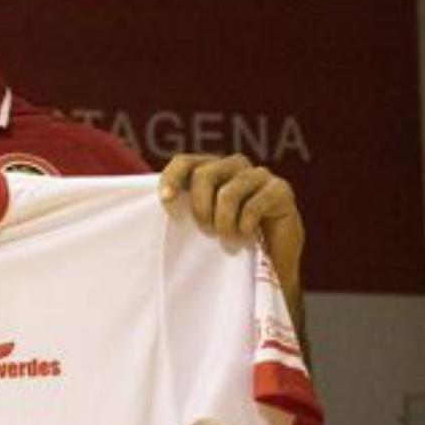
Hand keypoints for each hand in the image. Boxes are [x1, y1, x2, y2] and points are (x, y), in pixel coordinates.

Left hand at [159, 154, 305, 329]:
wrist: (272, 262)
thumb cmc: (229, 241)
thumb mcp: (200, 223)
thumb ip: (180, 207)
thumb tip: (144, 205)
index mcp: (211, 169)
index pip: (184, 162)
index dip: (171, 178)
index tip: (165, 202)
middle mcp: (234, 166)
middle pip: (204, 174)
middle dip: (199, 207)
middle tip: (206, 230)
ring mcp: (259, 175)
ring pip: (228, 192)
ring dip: (223, 222)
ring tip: (227, 239)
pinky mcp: (280, 190)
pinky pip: (254, 204)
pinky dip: (245, 225)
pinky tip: (247, 236)